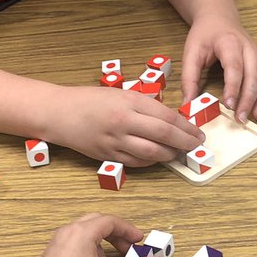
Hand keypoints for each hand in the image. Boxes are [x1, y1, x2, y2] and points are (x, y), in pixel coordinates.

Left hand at [10, 214, 164, 256]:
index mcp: (82, 232)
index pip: (110, 220)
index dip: (129, 230)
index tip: (142, 242)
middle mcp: (67, 232)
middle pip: (96, 222)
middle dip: (116, 234)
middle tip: (130, 250)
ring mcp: (56, 244)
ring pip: (84, 233)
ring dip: (102, 243)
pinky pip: (74, 244)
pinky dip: (89, 250)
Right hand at [47, 86, 203, 166]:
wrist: (59, 112)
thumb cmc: (89, 99)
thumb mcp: (120, 93)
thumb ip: (143, 104)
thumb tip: (169, 118)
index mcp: (129, 101)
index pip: (167, 116)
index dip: (186, 127)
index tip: (197, 132)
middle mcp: (124, 121)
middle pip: (163, 135)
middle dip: (184, 142)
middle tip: (196, 145)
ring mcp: (115, 140)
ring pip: (151, 153)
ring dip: (170, 155)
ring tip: (179, 154)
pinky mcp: (107, 155)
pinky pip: (136, 162)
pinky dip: (151, 162)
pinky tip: (158, 158)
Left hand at [180, 16, 256, 123]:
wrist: (218, 18)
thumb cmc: (205, 36)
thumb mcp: (191, 53)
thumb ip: (189, 79)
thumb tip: (187, 105)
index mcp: (229, 42)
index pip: (234, 67)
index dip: (233, 87)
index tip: (229, 105)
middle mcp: (249, 47)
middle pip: (253, 75)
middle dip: (248, 98)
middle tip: (239, 118)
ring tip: (254, 117)